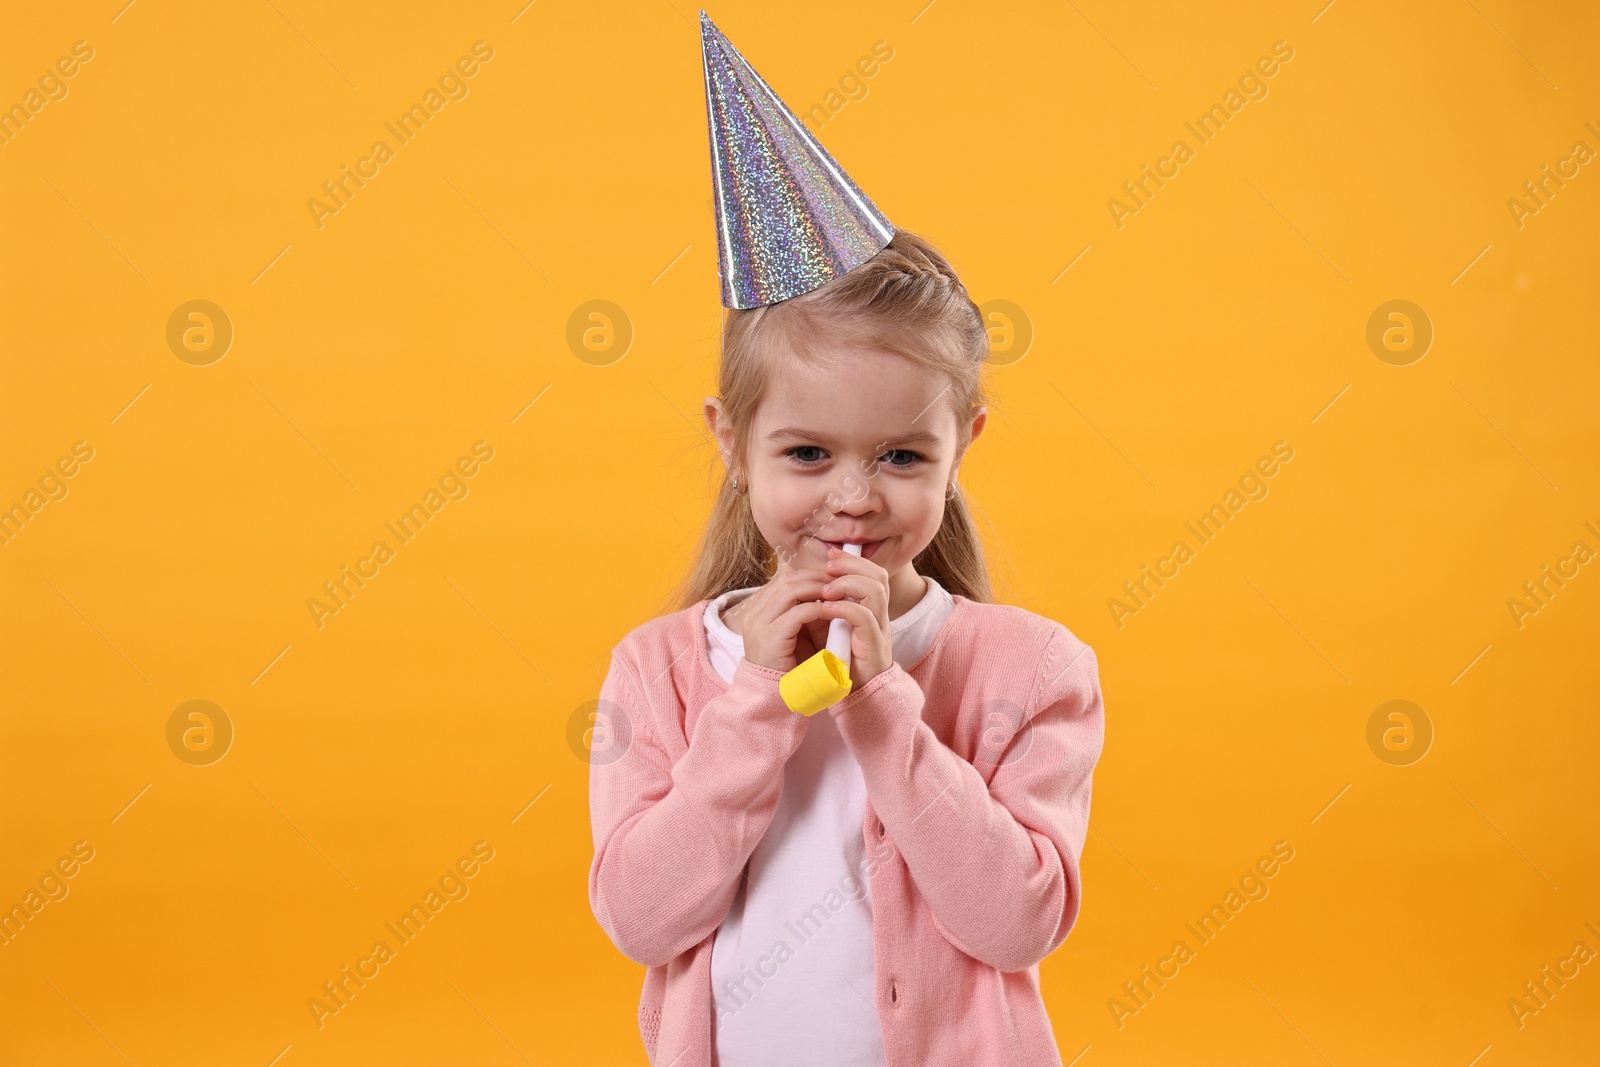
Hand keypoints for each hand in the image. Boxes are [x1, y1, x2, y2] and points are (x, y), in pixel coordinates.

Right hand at [734, 566, 835, 673]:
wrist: (773, 696)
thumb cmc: (788, 666)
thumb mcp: (795, 633)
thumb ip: (804, 612)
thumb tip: (829, 591)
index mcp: (758, 610)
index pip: (784, 580)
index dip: (809, 575)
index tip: (832, 577)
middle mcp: (754, 613)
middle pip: (787, 580)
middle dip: (815, 578)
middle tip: (839, 581)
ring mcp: (759, 624)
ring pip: (790, 591)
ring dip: (817, 589)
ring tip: (837, 593)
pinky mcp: (770, 637)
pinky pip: (797, 613)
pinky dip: (816, 609)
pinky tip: (831, 611)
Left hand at [820, 544, 893, 686]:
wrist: (859, 694)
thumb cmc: (845, 661)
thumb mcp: (837, 629)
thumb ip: (832, 608)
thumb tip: (813, 586)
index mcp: (872, 608)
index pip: (873, 572)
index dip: (853, 561)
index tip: (830, 556)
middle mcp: (879, 615)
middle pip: (878, 576)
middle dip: (851, 565)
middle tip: (827, 567)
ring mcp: (879, 629)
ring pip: (875, 591)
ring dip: (848, 584)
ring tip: (825, 590)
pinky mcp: (873, 644)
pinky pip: (864, 617)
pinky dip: (844, 608)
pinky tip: (825, 609)